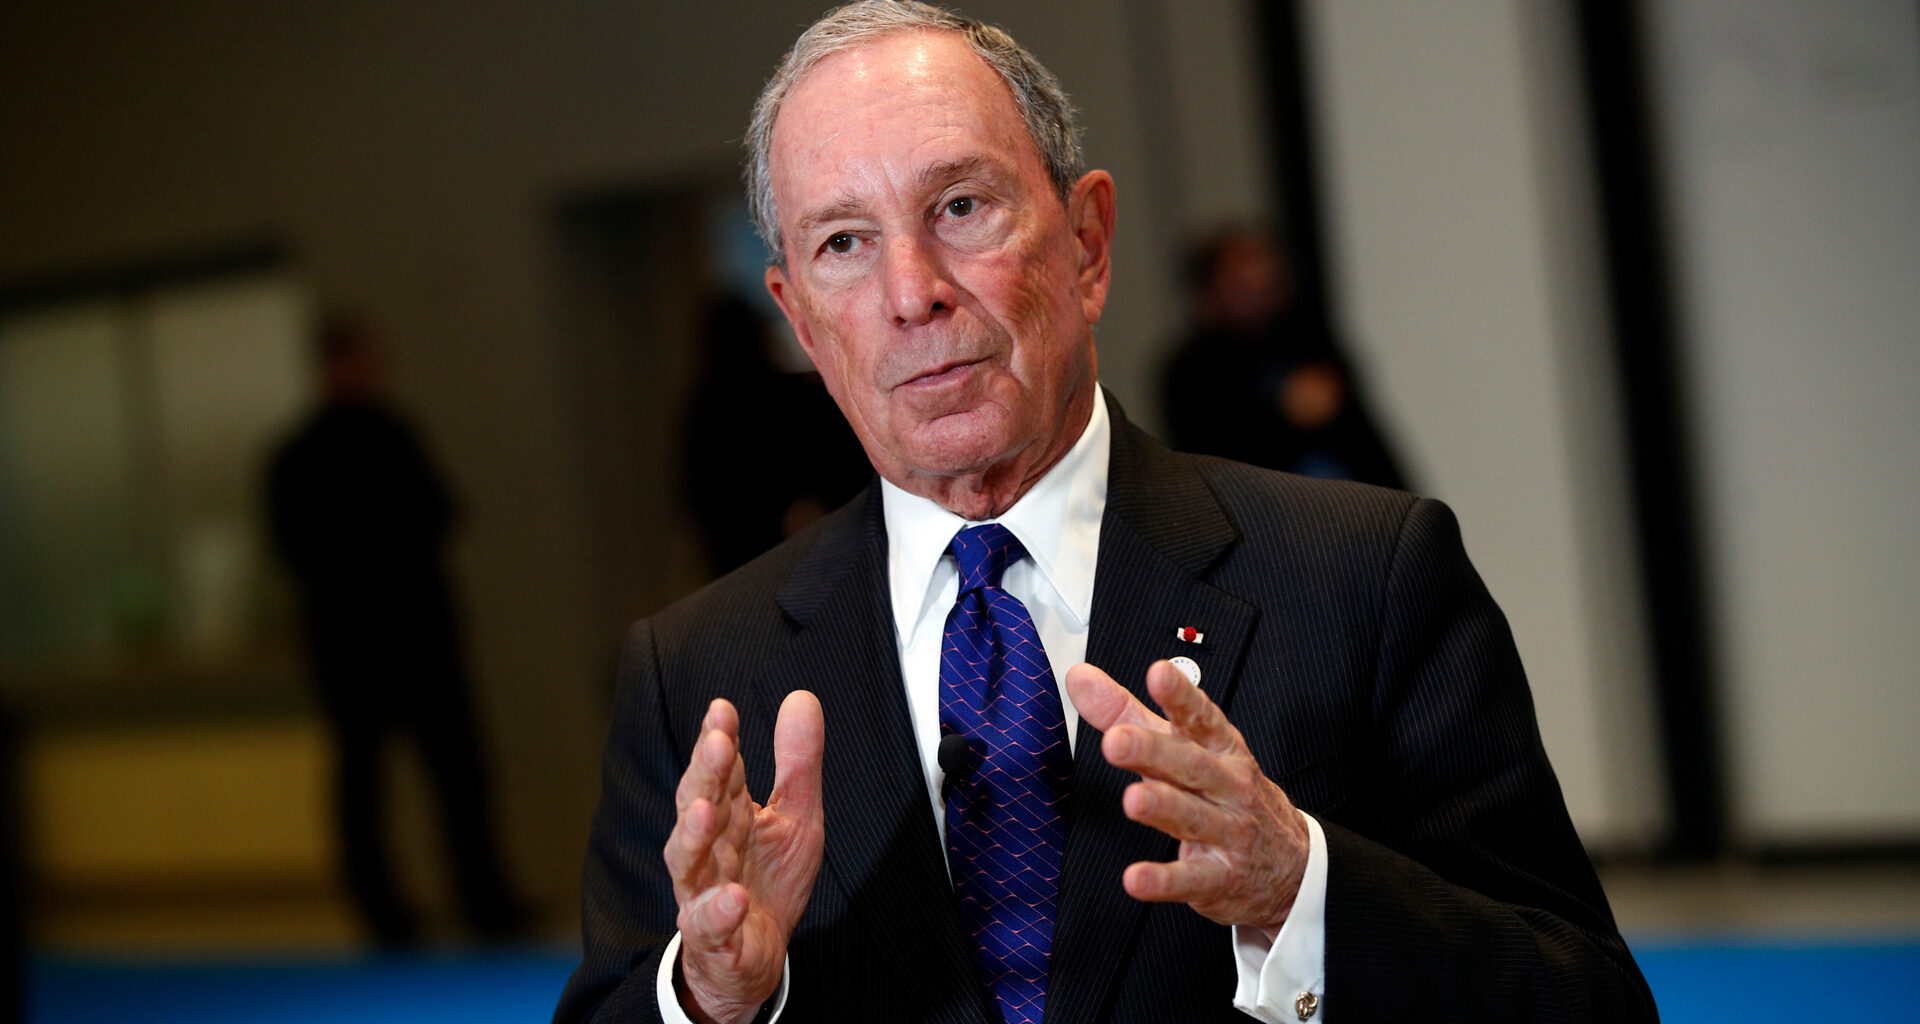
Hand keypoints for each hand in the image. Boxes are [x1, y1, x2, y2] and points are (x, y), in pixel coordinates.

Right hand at [664, 691, 825, 1023]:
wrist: (755, 956)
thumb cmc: (768, 880)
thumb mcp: (797, 815)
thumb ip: (797, 762)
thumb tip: (802, 697)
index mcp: (728, 813)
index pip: (718, 770)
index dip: (719, 739)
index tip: (722, 709)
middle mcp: (707, 847)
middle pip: (698, 804)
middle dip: (705, 774)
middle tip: (717, 743)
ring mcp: (703, 890)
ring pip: (689, 859)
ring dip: (695, 835)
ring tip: (707, 810)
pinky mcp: (714, 935)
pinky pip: (709, 922)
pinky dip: (718, 910)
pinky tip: (733, 896)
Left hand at [1065, 661, 1307, 939]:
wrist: (1291, 863)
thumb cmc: (1224, 791)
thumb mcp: (1184, 746)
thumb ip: (1127, 711)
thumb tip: (1081, 679)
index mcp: (1219, 748)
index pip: (1200, 717)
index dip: (1180, 695)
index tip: (1159, 673)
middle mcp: (1227, 786)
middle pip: (1191, 765)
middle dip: (1154, 751)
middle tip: (1116, 741)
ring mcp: (1228, 832)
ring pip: (1193, 818)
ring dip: (1162, 808)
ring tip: (1133, 800)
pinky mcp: (1219, 877)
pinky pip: (1189, 878)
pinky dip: (1163, 880)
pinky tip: (1136, 879)